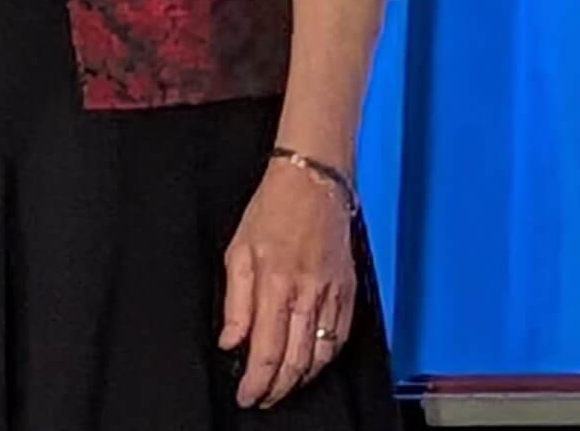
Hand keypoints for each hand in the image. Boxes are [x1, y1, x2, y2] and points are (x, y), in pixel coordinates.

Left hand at [218, 156, 356, 408]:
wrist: (312, 182)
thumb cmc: (271, 210)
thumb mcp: (238, 249)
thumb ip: (235, 301)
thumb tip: (231, 341)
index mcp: (274, 284)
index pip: (266, 350)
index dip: (256, 381)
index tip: (246, 395)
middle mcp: (306, 295)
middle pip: (295, 361)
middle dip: (278, 388)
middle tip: (262, 398)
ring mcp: (331, 295)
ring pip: (319, 356)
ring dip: (302, 380)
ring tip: (283, 388)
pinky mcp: (348, 292)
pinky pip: (339, 338)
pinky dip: (325, 359)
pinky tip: (311, 364)